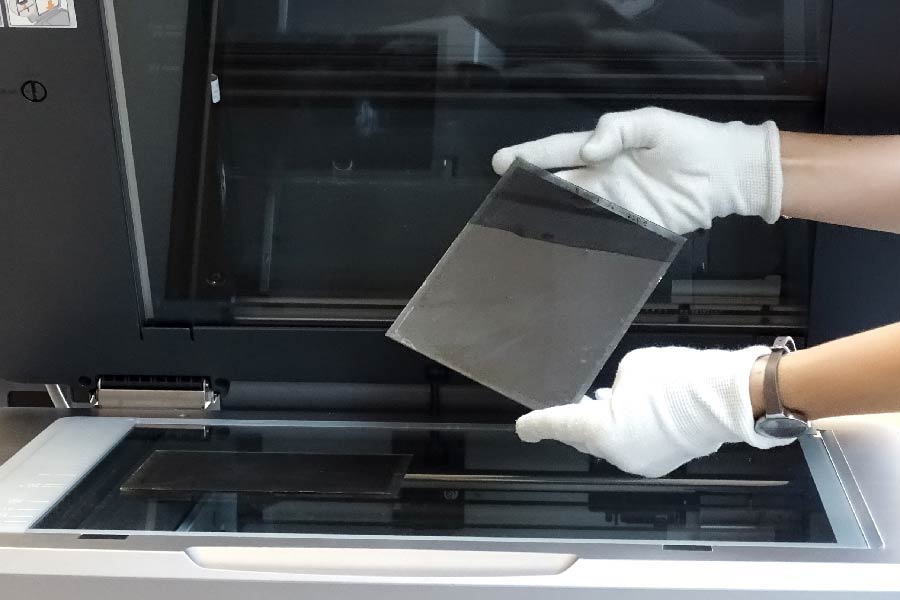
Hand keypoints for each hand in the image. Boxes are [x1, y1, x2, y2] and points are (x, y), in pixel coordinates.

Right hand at [491, 107, 782, 234]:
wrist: (726, 174)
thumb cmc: (689, 142)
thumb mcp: (653, 123)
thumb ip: (619, 130)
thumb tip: (590, 150)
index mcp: (603, 149)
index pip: (560, 152)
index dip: (532, 156)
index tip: (502, 162)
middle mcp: (601, 180)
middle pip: (558, 186)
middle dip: (531, 192)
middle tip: (501, 202)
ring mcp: (614, 206)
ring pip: (573, 214)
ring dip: (550, 221)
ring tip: (521, 229)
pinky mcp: (631, 229)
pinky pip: (600, 236)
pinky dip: (580, 243)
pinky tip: (562, 249)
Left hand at [515, 346, 794, 477]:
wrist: (727, 398)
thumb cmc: (677, 379)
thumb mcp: (632, 368)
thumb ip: (614, 386)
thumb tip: (618, 398)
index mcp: (599, 430)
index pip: (558, 425)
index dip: (537, 425)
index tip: (523, 428)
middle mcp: (617, 453)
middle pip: (584, 437)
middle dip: (578, 420)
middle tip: (576, 402)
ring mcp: (641, 462)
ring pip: (612, 443)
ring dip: (607, 424)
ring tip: (609, 400)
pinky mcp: (664, 462)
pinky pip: (635, 446)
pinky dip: (630, 431)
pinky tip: (638, 412)